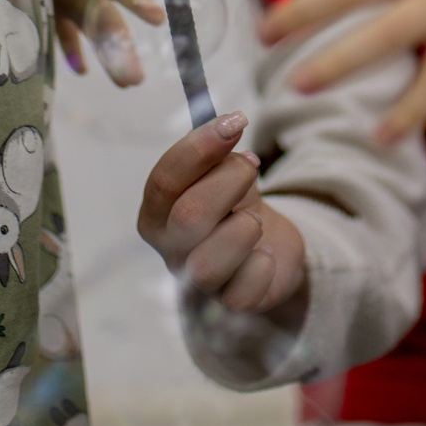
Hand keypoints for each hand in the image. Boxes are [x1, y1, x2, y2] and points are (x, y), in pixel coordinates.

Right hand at [137, 111, 309, 318]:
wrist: (267, 248)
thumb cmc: (236, 206)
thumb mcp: (224, 173)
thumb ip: (218, 155)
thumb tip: (227, 126)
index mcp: (157, 214)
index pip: (164, 181)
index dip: (199, 148)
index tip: (236, 120)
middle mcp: (170, 250)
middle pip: (188, 217)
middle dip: (228, 181)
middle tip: (251, 165)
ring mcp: (197, 283)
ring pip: (208, 263)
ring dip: (243, 229)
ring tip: (254, 219)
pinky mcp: (230, 305)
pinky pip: (242, 293)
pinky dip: (261, 265)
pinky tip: (265, 252)